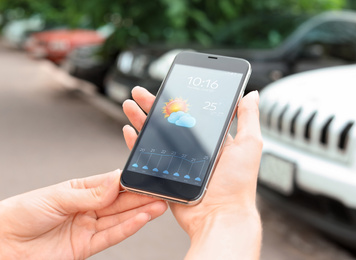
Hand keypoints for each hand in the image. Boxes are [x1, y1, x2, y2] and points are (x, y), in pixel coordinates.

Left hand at [0, 170, 166, 258]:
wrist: (2, 244)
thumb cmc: (21, 214)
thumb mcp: (57, 197)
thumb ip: (89, 193)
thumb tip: (115, 180)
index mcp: (81, 190)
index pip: (112, 184)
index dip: (130, 181)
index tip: (147, 176)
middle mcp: (88, 208)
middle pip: (120, 201)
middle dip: (142, 196)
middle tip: (162, 191)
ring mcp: (88, 227)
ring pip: (120, 218)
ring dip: (141, 212)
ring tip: (160, 204)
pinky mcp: (86, 246)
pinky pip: (111, 236)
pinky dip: (128, 228)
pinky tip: (142, 219)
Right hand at [123, 86, 262, 258]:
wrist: (219, 217)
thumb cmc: (237, 185)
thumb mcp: (249, 145)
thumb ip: (248, 118)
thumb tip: (251, 93)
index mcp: (213, 140)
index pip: (192, 113)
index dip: (178, 99)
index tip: (169, 85)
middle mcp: (195, 149)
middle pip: (169, 121)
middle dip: (153, 105)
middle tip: (140, 92)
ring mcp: (179, 162)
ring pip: (156, 135)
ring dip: (141, 118)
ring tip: (129, 104)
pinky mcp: (166, 175)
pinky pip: (148, 156)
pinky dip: (136, 142)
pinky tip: (129, 130)